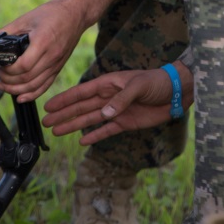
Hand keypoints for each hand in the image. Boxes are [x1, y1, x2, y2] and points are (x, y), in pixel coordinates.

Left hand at [0, 0, 125, 101]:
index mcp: (43, 42)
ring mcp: (57, 63)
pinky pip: (45, 86)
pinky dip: (32, 94)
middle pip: (27, 78)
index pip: (23, 65)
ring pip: (35, 85)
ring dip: (16, 90)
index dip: (8, 70)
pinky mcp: (59, 67)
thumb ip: (9, 30)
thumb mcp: (27, 17)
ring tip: (3, 86)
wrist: (75, 13)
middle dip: (9, 81)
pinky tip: (20, 97)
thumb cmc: (52, 13)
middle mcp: (51, 55)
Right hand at [42, 68, 182, 145]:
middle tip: (46, 122)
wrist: (177, 93)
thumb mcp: (139, 86)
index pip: (82, 92)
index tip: (49, 105)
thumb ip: (122, 99)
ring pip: (90, 119)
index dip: (65, 99)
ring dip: (74, 125)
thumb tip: (105, 113)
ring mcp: (116, 110)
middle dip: (64, 114)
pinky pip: (106, 130)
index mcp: (109, 84)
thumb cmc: (157, 82)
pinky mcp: (126, 122)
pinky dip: (95, 136)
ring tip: (57, 131)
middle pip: (82, 107)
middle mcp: (109, 97)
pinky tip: (82, 141)